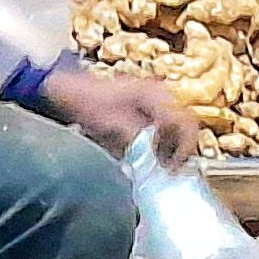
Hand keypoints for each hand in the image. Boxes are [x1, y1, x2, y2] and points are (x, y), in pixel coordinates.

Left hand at [41, 66, 201, 164]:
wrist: (71, 90)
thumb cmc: (88, 104)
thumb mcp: (113, 127)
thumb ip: (138, 142)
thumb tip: (155, 160)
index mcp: (155, 95)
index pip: (185, 123)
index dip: (184, 148)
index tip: (172, 167)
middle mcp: (160, 93)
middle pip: (187, 124)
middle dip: (181, 148)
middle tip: (168, 168)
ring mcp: (156, 97)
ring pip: (179, 125)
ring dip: (173, 145)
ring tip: (160, 163)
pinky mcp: (149, 104)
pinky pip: (167, 124)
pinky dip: (163, 140)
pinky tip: (151, 152)